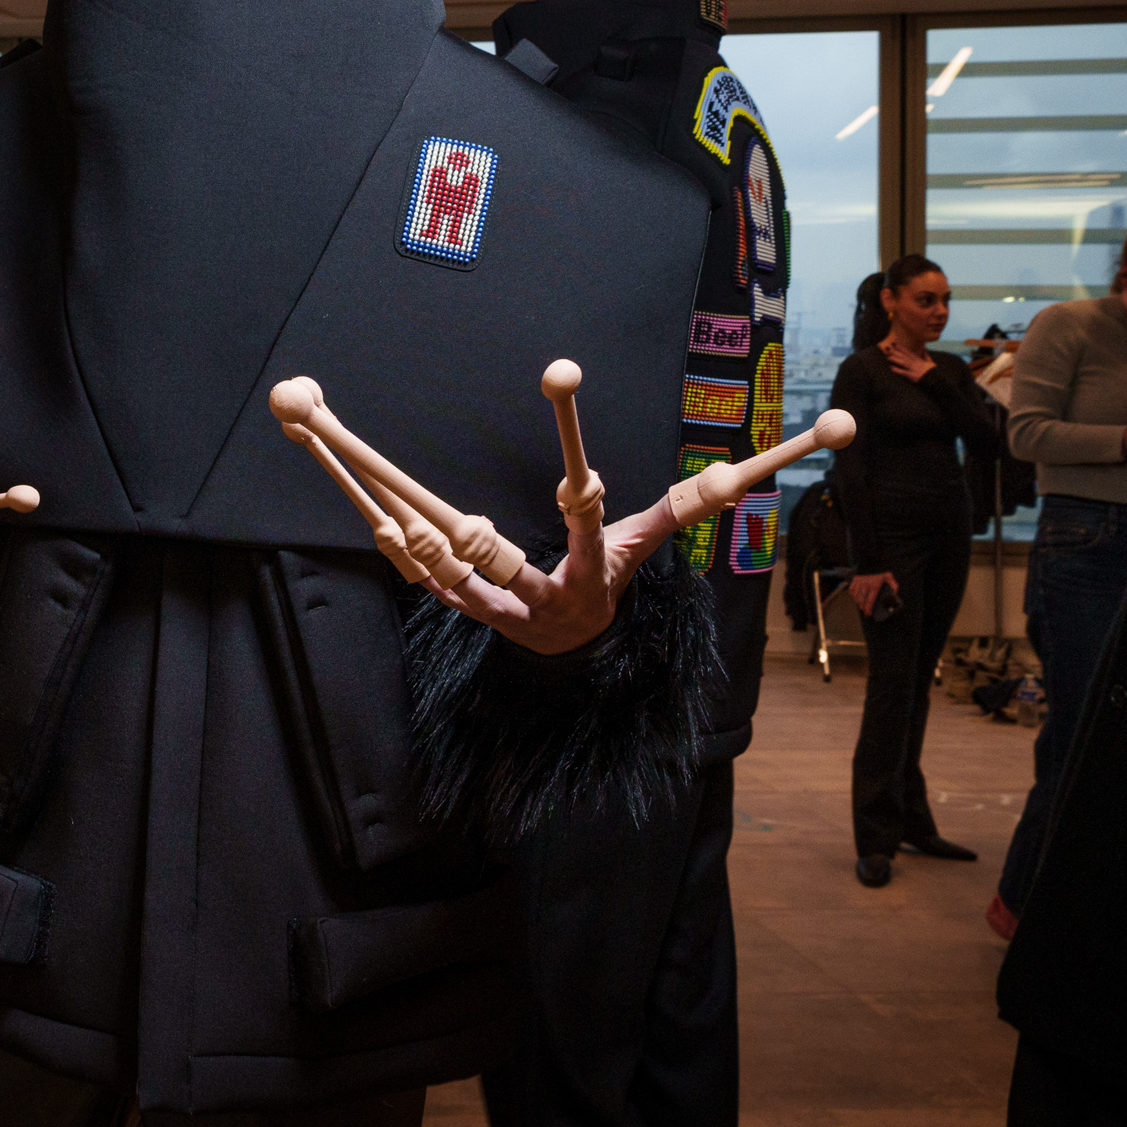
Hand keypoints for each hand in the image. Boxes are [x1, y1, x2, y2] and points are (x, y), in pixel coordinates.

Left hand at [425, 498, 671, 656]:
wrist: (583, 646)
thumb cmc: (608, 580)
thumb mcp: (636, 549)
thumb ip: (669, 514)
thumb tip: (723, 482)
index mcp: (591, 577)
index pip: (590, 537)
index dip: (583, 511)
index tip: (576, 481)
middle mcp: (554, 602)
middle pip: (521, 578)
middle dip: (492, 553)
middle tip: (468, 524)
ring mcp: (520, 618)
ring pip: (477, 596)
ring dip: (445, 564)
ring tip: (412, 528)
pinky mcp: (493, 622)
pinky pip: (456, 602)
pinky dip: (430, 579)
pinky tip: (403, 555)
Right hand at [849, 570, 896, 614]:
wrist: (872, 559)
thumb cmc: (881, 569)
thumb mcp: (890, 577)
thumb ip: (894, 585)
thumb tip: (895, 593)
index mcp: (874, 586)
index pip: (870, 601)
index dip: (868, 609)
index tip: (868, 613)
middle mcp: (865, 585)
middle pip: (861, 600)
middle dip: (863, 607)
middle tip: (865, 610)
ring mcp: (859, 582)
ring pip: (856, 596)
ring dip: (858, 602)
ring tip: (860, 605)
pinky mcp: (855, 579)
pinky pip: (851, 589)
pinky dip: (852, 594)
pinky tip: (855, 597)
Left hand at [880, 337, 934, 381]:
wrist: (935, 378)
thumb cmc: (932, 370)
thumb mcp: (929, 361)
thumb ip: (926, 355)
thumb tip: (924, 348)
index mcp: (918, 359)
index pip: (908, 352)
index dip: (901, 348)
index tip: (895, 344)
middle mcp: (914, 363)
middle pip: (904, 356)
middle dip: (896, 352)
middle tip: (889, 348)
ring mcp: (913, 369)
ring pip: (903, 362)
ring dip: (895, 359)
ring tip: (888, 357)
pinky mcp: (912, 375)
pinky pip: (904, 372)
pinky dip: (897, 370)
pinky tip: (891, 368)